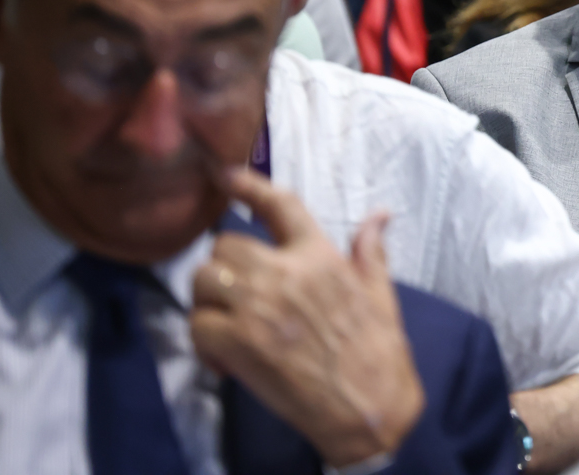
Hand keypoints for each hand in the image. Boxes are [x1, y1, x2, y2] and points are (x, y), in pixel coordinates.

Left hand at [191, 167, 424, 467]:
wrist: (368, 404)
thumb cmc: (378, 347)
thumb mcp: (380, 290)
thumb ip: (369, 249)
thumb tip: (380, 214)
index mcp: (319, 255)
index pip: (278, 205)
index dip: (246, 185)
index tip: (223, 175)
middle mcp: (284, 272)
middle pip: (224, 246)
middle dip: (223, 267)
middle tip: (236, 294)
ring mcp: (257, 308)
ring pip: (203, 280)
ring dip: (208, 301)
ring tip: (227, 323)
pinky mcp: (238, 345)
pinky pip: (197, 325)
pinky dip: (203, 340)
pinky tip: (225, 357)